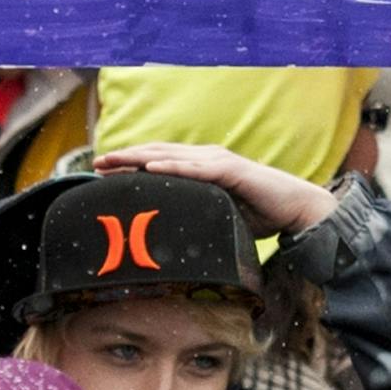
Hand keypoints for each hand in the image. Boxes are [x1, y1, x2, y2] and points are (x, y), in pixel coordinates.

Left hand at [95, 142, 337, 236]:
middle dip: (125, 157)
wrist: (294, 208)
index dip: (131, 162)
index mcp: (201, 166)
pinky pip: (196, 168)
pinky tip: (151, 168)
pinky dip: (172, 167)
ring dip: (139, 158)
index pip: (159, 160)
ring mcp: (218, 161)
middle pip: (158, 153)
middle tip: (97, 164)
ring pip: (170, 156)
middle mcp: (206, 157)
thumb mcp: (216, 215)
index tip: (103, 171)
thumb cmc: (258, 213)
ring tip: (114, 161)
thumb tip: (169, 236)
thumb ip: (195, 216)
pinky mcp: (231, 170)